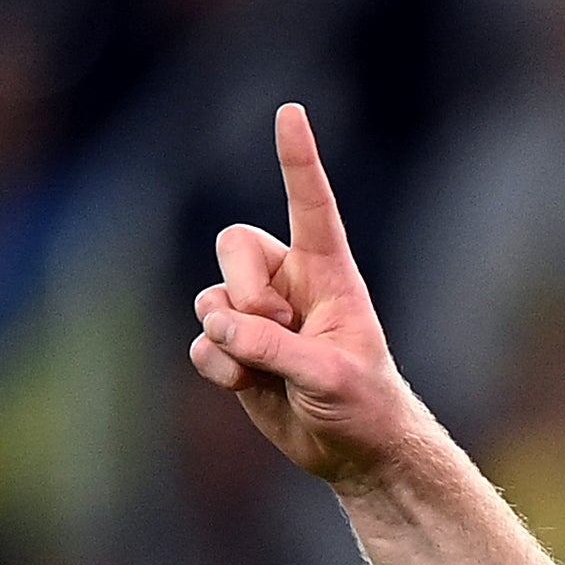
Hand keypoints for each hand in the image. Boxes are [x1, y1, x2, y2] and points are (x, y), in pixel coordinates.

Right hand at [187, 104, 424, 491]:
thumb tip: (221, 327)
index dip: (298, 161)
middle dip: (242, 286)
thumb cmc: (363, 405)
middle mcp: (288, 283)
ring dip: (231, 336)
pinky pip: (201, 340)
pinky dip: (216, 364)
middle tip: (272, 326)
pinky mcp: (234, 348)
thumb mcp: (331, 377)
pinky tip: (246, 384)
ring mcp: (256, 315)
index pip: (311, 206)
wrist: (354, 451)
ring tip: (268, 368)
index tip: (290, 113)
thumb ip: (277, 348)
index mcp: (329, 273)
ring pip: (211, 297)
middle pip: (234, 244)